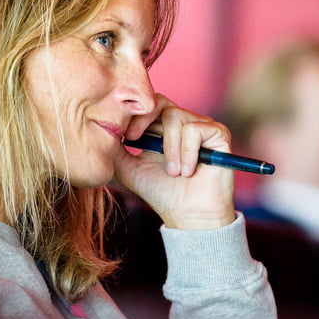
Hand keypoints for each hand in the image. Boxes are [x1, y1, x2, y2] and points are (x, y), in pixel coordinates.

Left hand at [114, 105, 235, 229]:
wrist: (188, 215)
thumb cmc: (161, 193)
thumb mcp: (129, 169)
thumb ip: (114, 150)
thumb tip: (100, 130)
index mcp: (161, 128)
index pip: (147, 104)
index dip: (134, 115)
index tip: (127, 137)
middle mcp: (182, 122)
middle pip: (160, 102)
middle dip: (145, 121)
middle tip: (137, 141)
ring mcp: (201, 126)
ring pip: (176, 116)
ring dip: (169, 148)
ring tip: (173, 172)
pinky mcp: (218, 134)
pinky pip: (195, 129)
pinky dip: (187, 152)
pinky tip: (187, 171)